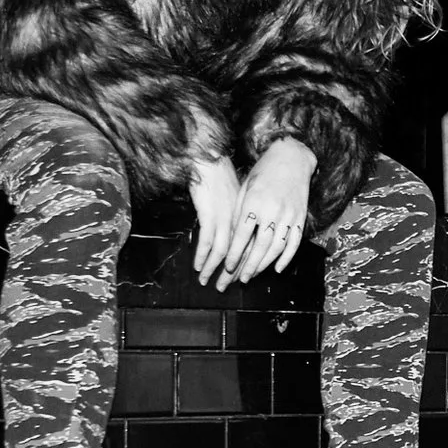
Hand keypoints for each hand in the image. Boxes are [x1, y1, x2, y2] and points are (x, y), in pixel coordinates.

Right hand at [188, 155, 241, 283]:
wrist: (210, 159)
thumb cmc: (221, 175)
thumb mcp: (236, 196)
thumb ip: (238, 214)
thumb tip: (236, 229)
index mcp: (248, 217)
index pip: (249, 247)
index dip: (243, 265)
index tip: (239, 278)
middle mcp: (239, 220)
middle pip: (238, 254)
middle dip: (229, 274)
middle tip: (223, 288)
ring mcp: (225, 219)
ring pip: (223, 252)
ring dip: (214, 270)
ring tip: (207, 282)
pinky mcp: (210, 215)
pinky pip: (207, 242)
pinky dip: (203, 256)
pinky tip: (198, 267)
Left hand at [216, 138, 315, 287]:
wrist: (291, 157)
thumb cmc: (263, 172)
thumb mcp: (245, 188)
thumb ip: (239, 213)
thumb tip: (231, 238)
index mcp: (254, 203)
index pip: (242, 236)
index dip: (234, 254)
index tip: (228, 267)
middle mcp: (272, 211)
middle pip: (259, 246)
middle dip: (249, 266)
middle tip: (240, 279)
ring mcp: (289, 215)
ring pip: (276, 248)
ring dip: (264, 265)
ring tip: (253, 275)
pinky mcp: (301, 217)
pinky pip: (294, 242)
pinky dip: (286, 258)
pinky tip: (277, 269)